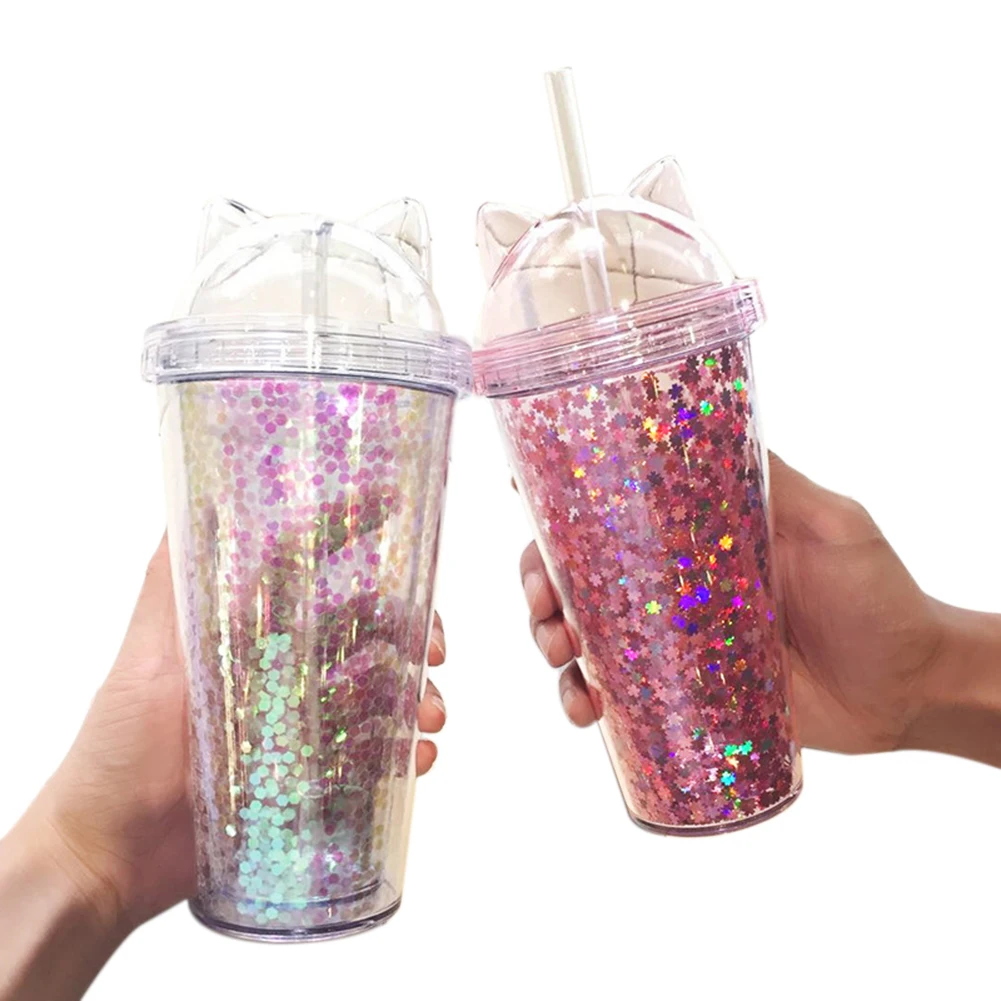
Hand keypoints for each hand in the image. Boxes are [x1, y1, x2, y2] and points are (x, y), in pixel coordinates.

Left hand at [10, 536, 448, 935]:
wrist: (110, 855)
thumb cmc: (116, 752)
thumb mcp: (145, 657)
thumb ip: (171, 585)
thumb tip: (194, 504)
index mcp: (251, 633)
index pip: (313, 571)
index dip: (352, 535)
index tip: (389, 506)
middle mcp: (282, 672)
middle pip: (367, 633)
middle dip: (411, 632)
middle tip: (434, 652)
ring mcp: (301, 727)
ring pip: (381, 694)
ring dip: (419, 697)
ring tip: (430, 719)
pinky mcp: (311, 780)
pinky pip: (373, 759)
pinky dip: (406, 754)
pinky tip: (418, 760)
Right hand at [522, 453, 1000, 763]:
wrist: (909, 690)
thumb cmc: (880, 597)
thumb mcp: (833, 523)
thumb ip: (778, 482)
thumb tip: (715, 423)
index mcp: (698, 535)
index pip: (617, 511)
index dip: (563, 507)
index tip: (525, 500)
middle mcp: (675, 584)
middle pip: (582, 574)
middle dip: (542, 583)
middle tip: (542, 602)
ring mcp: (675, 642)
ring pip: (587, 634)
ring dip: (552, 640)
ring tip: (560, 655)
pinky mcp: (681, 694)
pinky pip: (619, 695)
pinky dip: (585, 699)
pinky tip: (585, 709)